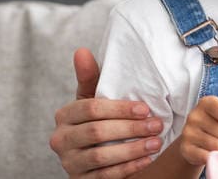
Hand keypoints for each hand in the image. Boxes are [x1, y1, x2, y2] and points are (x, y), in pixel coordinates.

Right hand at [49, 48, 164, 178]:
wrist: (94, 157)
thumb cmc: (98, 120)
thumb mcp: (94, 99)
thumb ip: (90, 77)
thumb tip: (82, 51)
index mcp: (64, 116)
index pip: (91, 108)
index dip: (120, 108)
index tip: (145, 108)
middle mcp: (60, 140)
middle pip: (96, 132)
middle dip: (131, 129)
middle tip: (157, 125)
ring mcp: (69, 163)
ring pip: (101, 155)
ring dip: (133, 149)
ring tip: (156, 142)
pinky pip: (106, 176)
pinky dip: (129, 167)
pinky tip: (147, 159)